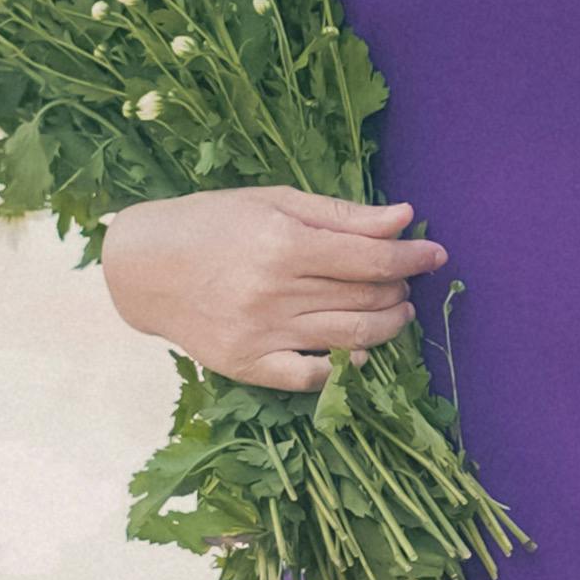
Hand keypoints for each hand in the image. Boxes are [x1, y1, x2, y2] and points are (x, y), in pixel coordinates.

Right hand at [99, 185, 443, 390]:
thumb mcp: (274, 201)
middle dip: (400, 288)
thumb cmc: (212, 223)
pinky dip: (346, 368)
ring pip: (351, 338)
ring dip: (387, 326)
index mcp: (283, 243)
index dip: (412, 257)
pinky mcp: (248, 366)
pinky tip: (361, 353)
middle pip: (366, 297)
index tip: (436, 254)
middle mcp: (275, 292)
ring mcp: (262, 334)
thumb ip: (341, 214)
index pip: (371, 257)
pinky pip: (312, 377)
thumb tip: (404, 219)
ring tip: (397, 311)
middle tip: (407, 280)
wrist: (143, 268)